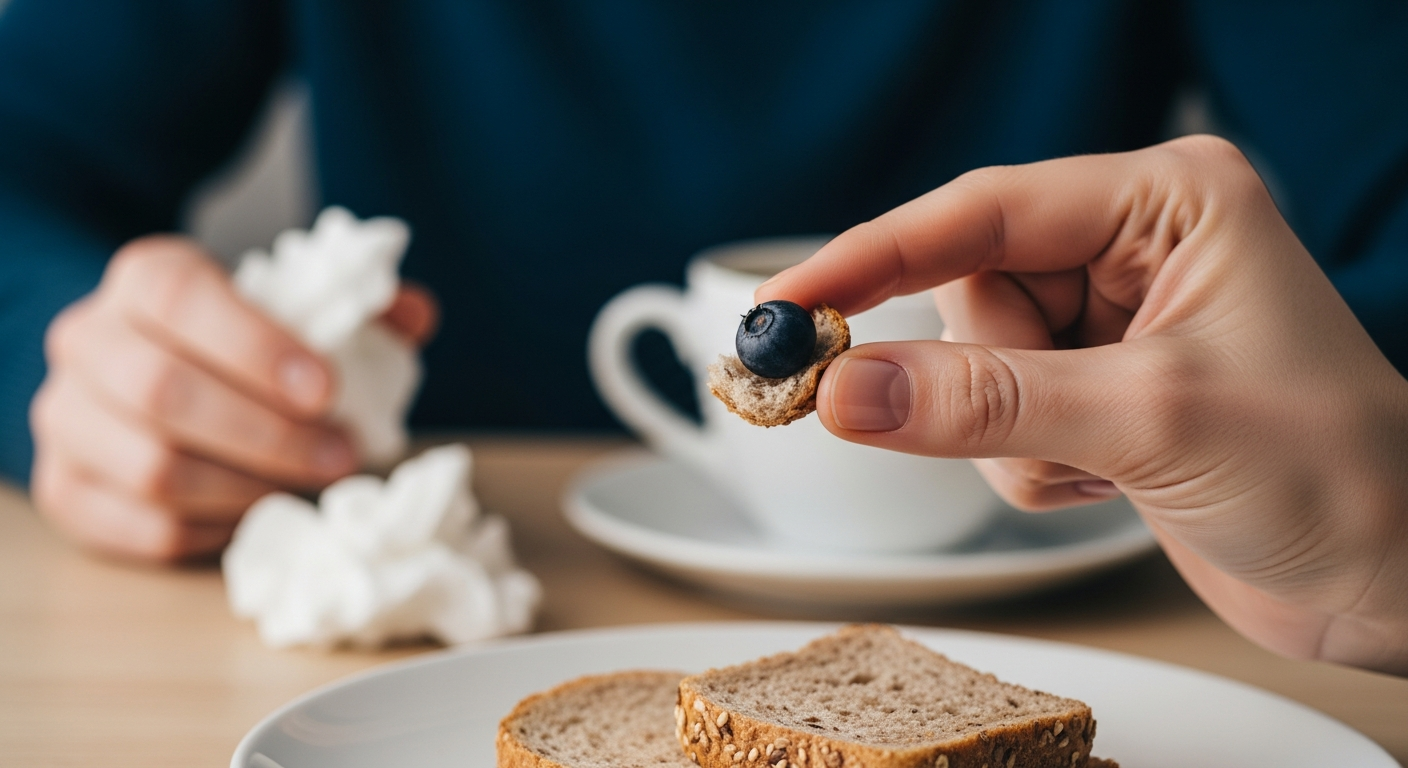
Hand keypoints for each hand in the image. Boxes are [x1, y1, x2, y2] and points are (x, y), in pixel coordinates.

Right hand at [29, 235, 437, 562]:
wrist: (149, 364)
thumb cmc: (238, 338)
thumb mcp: (295, 305)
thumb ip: (357, 307)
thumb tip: (415, 315)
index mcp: (144, 278)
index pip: (182, 299)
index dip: (258, 348)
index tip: (328, 390)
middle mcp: (88, 341)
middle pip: (162, 391)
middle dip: (269, 435)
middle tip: (342, 457)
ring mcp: (67, 419)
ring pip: (152, 468)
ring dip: (248, 488)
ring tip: (308, 488)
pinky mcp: (66, 488)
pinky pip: (142, 527)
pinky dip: (213, 530)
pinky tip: (260, 513)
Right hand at [758, 136, 1407, 674]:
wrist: (1397, 583)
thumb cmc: (1335, 476)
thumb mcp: (1148, 420)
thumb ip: (983, 402)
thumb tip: (843, 390)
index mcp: (1165, 203)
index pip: (982, 213)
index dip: (873, 258)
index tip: (784, 308)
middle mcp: (1131, 251)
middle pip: (968, 297)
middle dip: (984, 380)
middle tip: (1048, 431)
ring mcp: (1109, 327)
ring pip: (971, 371)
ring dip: (1014, 440)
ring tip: (1106, 463)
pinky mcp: (1094, 396)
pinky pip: (993, 424)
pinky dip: (1031, 470)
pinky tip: (1112, 483)